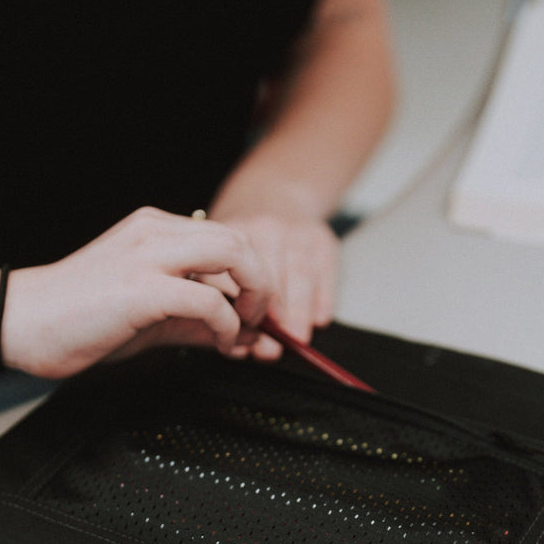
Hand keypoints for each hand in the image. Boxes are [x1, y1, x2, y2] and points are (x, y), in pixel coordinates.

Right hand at [0, 208, 272, 378]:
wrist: (21, 323)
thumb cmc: (78, 321)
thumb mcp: (152, 317)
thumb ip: (195, 320)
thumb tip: (239, 335)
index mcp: (155, 230)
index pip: (228, 239)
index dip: (253, 278)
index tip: (256, 317)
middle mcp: (155, 232)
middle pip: (240, 239)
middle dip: (263, 283)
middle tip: (258, 321)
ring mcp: (148, 256)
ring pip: (234, 253)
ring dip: (254, 295)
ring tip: (243, 330)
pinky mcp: (141, 288)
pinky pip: (208, 298)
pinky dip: (226, 324)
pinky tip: (220, 344)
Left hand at [205, 212, 338, 359]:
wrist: (271, 194)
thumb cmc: (240, 238)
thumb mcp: (217, 255)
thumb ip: (220, 295)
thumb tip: (236, 344)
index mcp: (232, 232)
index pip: (236, 273)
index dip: (240, 307)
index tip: (241, 336)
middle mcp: (265, 227)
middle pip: (271, 275)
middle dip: (272, 317)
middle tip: (270, 349)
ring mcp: (296, 230)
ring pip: (300, 274)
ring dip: (299, 312)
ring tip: (295, 339)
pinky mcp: (322, 237)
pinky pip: (326, 270)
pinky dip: (324, 297)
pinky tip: (319, 319)